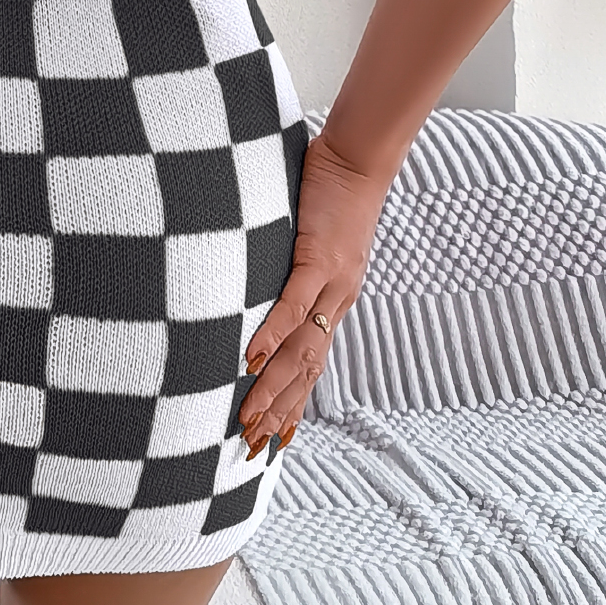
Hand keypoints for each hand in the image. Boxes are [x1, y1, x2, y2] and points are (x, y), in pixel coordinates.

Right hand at [236, 129, 387, 455]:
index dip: (293, 403)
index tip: (274, 437)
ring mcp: (331, 283)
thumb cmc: (329, 192)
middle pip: (307, 370)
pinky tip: (251, 360)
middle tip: (251, 446)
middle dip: (279, 410)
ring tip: (247, 418)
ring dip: (273, 388)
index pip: (313, 364)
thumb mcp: (310, 241)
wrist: (358, 158)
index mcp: (334, 301)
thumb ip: (292, 266)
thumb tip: (258, 279)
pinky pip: (293, 305)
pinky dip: (272, 335)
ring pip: (301, 349)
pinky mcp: (318, 257)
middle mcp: (337, 302)